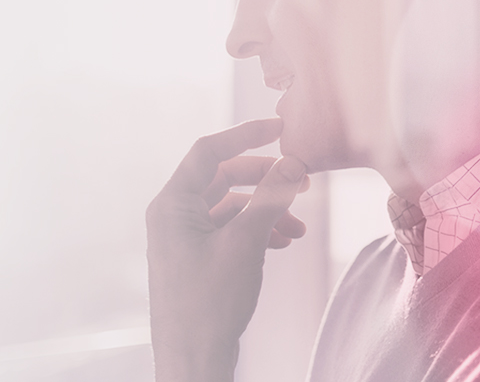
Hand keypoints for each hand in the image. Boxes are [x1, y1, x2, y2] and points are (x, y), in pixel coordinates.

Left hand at [146, 118, 306, 381]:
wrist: (194, 362)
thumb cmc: (211, 302)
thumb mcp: (245, 242)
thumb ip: (270, 197)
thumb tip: (292, 163)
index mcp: (173, 204)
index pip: (209, 151)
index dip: (246, 134)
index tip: (280, 127)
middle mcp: (175, 215)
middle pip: (224, 177)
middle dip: (264, 178)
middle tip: (300, 179)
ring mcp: (186, 237)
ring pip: (232, 205)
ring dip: (267, 208)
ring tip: (298, 224)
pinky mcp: (199, 256)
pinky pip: (231, 228)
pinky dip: (258, 229)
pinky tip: (283, 241)